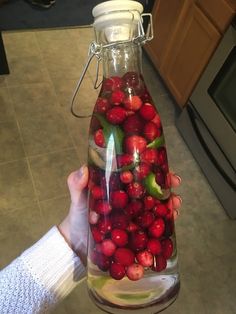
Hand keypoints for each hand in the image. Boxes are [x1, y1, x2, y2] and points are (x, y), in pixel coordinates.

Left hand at [58, 166, 181, 264]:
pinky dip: (163, 227)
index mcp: (119, 187)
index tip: (165, 169)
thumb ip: (76, 184)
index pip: (139, 173)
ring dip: (169, 207)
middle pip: (152, 190)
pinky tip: (170, 226)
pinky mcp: (136, 233)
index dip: (154, 170)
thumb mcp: (77, 198)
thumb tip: (84, 170)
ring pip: (156, 208)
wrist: (76, 243)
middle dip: (167, 188)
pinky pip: (151, 229)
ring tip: (175, 207)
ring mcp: (134, 216)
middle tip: (175, 187)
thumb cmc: (78, 216)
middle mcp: (130, 200)